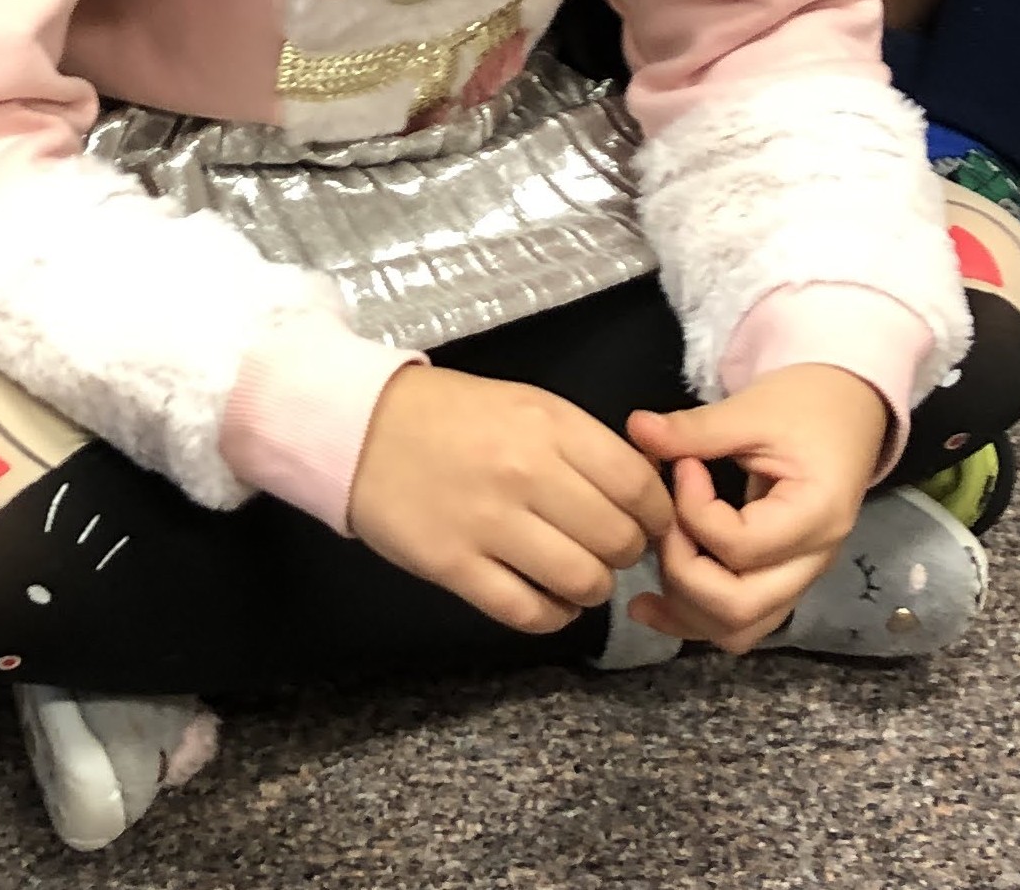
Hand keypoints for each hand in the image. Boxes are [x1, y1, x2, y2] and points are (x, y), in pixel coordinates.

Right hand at [348, 365, 673, 634]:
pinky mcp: (455, 568)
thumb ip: (583, 444)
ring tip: (579, 574)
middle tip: (610, 548)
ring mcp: (489, 524)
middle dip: (627, 552)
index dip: (657, 513)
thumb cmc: (453, 413)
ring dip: (593, 586)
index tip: (651, 521)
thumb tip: (643, 492)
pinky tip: (551, 601)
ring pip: (582, 581)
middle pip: (618, 539)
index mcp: (549, 425)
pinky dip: (553, 615)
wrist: (362, 428)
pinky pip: (529, 613)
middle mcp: (526, 473)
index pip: (637, 485)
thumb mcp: (527, 404)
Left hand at [624, 365, 887, 654]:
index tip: (682, 465)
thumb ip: (695, 428)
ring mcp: (799, 577)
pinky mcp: (781, 579)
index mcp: (816, 516)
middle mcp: (813, 561)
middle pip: (740, 608)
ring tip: (648, 561)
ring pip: (738, 630)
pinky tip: (652, 601)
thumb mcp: (752, 409)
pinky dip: (694, 616)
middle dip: (682, 570)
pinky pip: (740, 620)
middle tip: (663, 518)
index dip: (694, 511)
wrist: (846, 407)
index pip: (740, 546)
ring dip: (685, 607)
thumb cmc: (806, 404)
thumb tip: (636, 429)